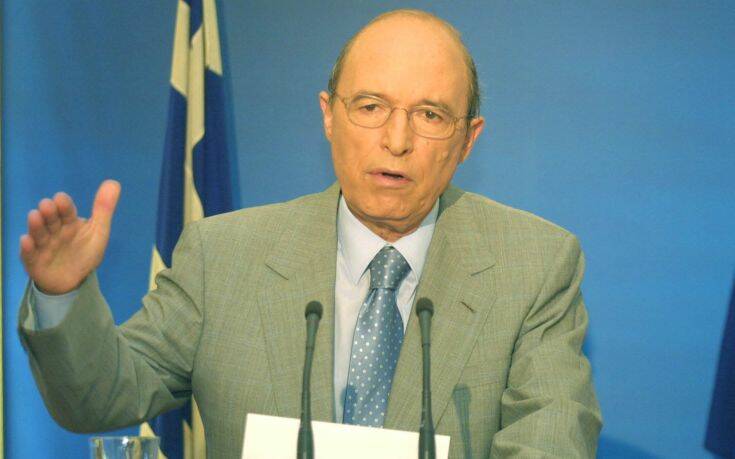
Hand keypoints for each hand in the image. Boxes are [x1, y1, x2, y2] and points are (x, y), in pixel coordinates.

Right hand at [20, 180, 120, 294]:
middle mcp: (53, 231)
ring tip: (35, 216)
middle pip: (50, 219)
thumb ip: (104, 209)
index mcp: (69, 222)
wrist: (72, 281)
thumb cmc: (84, 253)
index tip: (60, 198)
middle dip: (48, 212)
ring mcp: (42, 245)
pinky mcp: (33, 261)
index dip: (63, 205)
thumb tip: (114, 182)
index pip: (66, 210)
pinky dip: (26, 248)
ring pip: (38, 233)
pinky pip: (28, 254)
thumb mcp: (98, 232)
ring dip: (36, 225)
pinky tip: (26, 241)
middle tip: (47, 206)